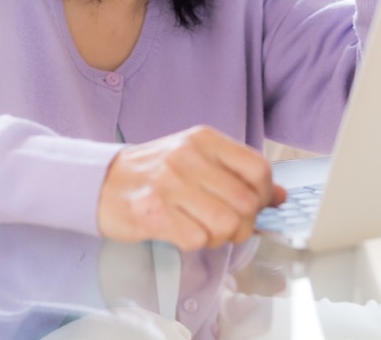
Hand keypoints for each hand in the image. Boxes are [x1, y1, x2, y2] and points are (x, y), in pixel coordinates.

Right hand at [98, 125, 285, 250]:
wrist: (101, 182)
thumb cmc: (155, 172)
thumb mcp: (197, 158)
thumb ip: (237, 173)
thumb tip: (279, 196)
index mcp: (204, 139)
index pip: (258, 169)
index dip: (266, 195)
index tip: (257, 206)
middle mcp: (187, 157)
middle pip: (246, 203)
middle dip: (244, 224)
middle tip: (229, 225)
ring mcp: (168, 184)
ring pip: (225, 225)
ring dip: (220, 236)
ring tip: (204, 229)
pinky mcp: (152, 213)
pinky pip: (197, 239)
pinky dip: (196, 242)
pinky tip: (182, 231)